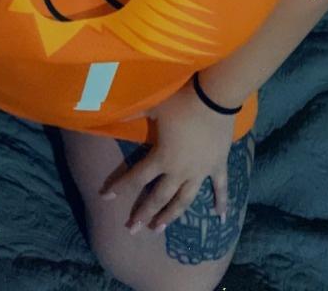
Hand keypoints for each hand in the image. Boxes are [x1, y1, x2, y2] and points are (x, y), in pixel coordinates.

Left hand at [98, 76, 235, 232]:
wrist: (215, 98)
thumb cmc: (182, 102)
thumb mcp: (154, 107)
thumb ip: (134, 113)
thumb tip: (113, 114)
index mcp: (162, 158)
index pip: (137, 177)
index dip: (120, 187)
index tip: (106, 197)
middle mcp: (179, 171)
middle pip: (159, 197)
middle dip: (145, 214)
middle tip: (133, 230)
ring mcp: (200, 171)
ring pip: (184, 200)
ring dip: (172, 215)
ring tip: (160, 228)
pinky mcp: (217, 166)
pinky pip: (220, 187)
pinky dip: (222, 202)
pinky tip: (220, 217)